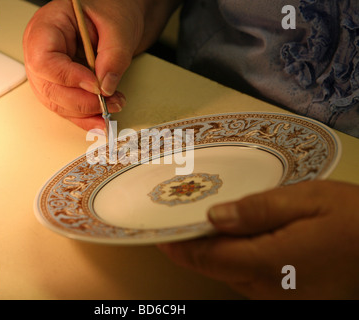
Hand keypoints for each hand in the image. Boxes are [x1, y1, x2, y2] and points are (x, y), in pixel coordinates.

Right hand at [23, 0, 143, 130]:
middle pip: (50, 88)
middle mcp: (41, 51)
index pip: (44, 60)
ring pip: (58, 104)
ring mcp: (49, 71)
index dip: (68, 78)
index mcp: (46, 28)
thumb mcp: (117, 26)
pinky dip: (85, 117)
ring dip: (86, 112)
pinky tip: (101, 120)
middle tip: (109, 101)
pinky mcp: (62, 85)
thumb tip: (106, 86)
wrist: (114, 16)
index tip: (95, 84)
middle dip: (82, 101)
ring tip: (113, 106)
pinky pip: (67, 108)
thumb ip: (113, 55)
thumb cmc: (109, 10)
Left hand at [158, 180, 358, 298]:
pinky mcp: (288, 298)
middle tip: (176, 222)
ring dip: (212, 254)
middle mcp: (268, 289)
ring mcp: (279, 298)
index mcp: (269, 263)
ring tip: (200, 227)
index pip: (208, 258)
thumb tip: (213, 217)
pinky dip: (233, 260)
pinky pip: (248, 280)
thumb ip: (258, 210)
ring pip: (229, 276)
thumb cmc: (353, 218)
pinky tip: (234, 240)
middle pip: (215, 269)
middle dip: (192, 248)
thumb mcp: (308, 200)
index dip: (180, 246)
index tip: (159, 233)